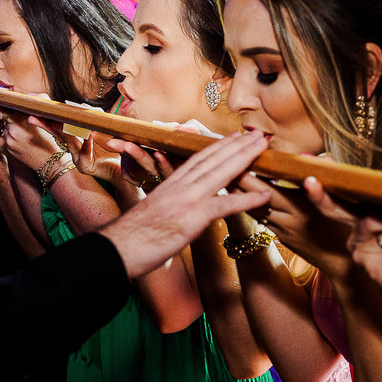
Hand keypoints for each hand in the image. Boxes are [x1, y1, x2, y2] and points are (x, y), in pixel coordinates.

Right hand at [102, 130, 271, 278]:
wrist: (116, 248)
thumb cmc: (130, 238)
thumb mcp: (152, 214)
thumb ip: (169, 208)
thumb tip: (177, 213)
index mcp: (170, 184)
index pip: (198, 159)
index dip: (219, 146)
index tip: (235, 136)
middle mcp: (180, 186)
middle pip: (213, 159)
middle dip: (238, 145)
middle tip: (259, 133)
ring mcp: (187, 199)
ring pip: (221, 173)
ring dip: (245, 158)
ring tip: (264, 147)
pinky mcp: (192, 217)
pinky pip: (225, 206)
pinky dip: (247, 200)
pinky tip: (265, 196)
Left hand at [229, 169, 352, 276]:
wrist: (343, 265)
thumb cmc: (347, 230)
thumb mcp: (343, 203)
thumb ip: (329, 177)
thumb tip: (317, 156)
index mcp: (302, 209)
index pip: (267, 191)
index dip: (251, 176)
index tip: (240, 159)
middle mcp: (288, 220)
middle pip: (254, 200)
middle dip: (238, 182)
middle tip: (223, 164)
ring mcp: (283, 231)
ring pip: (253, 211)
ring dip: (239, 194)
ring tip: (226, 175)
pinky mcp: (282, 237)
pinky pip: (260, 219)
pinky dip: (250, 205)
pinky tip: (241, 194)